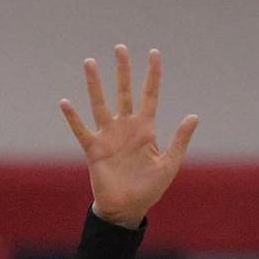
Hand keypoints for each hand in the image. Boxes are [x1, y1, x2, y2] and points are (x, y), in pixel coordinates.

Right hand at [61, 45, 198, 228]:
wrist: (127, 210)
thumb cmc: (149, 189)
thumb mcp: (169, 164)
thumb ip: (179, 140)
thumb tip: (193, 116)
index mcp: (145, 129)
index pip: (149, 95)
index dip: (152, 74)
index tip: (153, 53)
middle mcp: (125, 127)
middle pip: (124, 92)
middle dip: (123, 70)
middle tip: (120, 48)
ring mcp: (108, 137)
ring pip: (101, 104)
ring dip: (95, 84)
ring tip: (90, 62)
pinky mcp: (94, 150)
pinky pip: (81, 131)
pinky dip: (73, 118)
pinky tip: (65, 102)